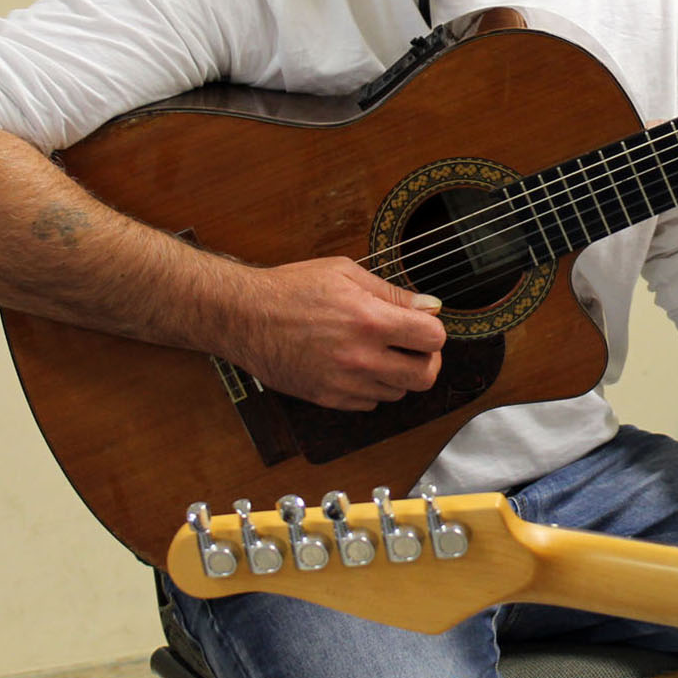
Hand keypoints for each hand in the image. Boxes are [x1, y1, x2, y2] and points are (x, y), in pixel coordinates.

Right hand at [227, 256, 445, 409]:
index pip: (433, 338)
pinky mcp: (327, 398)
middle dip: (426, 360)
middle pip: (424, 376)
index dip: (433, 330)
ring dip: (398, 374)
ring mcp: (344, 383)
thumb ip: (392, 293)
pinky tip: (358, 366)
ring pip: (398, 393)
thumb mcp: (345, 273)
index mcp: (370, 320)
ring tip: (380, 352)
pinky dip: (372, 388)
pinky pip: (369, 404)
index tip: (422, 324)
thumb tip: (429, 307)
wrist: (244, 316)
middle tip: (413, 347)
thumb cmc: (291, 288)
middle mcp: (361, 357)